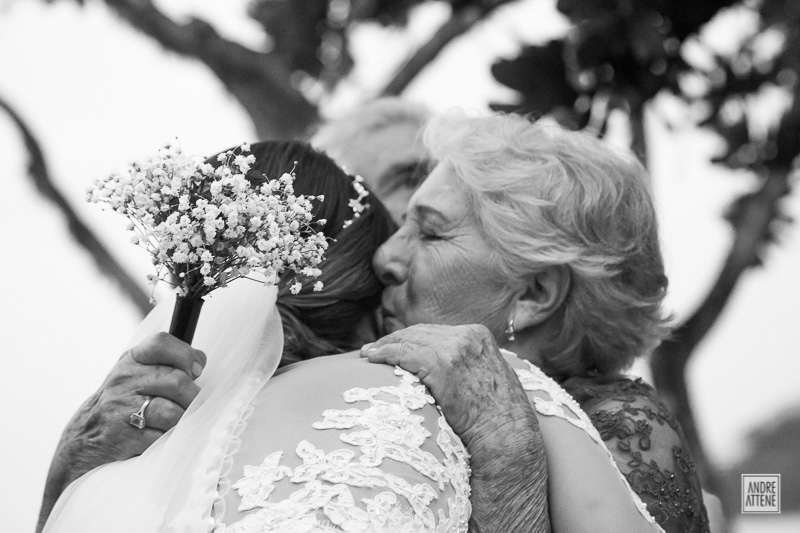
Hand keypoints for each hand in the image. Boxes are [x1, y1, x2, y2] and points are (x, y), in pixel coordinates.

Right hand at [37, 332, 205, 531]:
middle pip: (177, 381)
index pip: (161, 343)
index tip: (196, 371)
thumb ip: (167, 366)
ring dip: (181, 422)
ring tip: (174, 425)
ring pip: (173, 412)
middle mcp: (124, 380)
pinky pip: (161, 437)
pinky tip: (158, 439)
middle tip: (189, 407)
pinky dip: (167, 440)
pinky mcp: (122, 436)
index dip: (185, 354)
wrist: (81, 442)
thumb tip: (200, 362)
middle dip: (192, 398)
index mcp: (131, 361)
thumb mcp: (138, 376)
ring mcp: (120, 408)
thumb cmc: (122, 406)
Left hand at [362, 324, 549, 531]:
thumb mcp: (486, 377)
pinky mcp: (442, 364)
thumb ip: (466, 364)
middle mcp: (467, 335)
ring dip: (385, 345)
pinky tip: (373, 359)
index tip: (394, 344)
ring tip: (368, 353)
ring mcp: (455, 348)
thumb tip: (441, 369)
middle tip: (374, 349)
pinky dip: (385, 354)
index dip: (411, 337)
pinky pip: (404, 353)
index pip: (435, 331)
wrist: (507, 435)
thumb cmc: (496, 417)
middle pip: (420, 331)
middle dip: (395, 339)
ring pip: (409, 339)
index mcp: (478, 335)